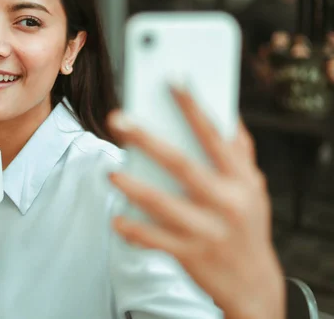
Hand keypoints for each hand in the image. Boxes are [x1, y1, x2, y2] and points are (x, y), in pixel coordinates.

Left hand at [107, 87, 284, 318]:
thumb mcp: (253, 187)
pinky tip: (117, 219)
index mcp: (241, 179)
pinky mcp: (190, 255)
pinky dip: (134, 230)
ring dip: (134, 188)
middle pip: (181, 164)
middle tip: (118, 118)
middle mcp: (226, 202)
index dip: (192, 107)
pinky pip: (155, 240)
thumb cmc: (247, 224)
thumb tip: (224, 111)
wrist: (254, 285)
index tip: (172, 80)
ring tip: (112, 174)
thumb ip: (239, 151)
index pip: (214, 136)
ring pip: (163, 204)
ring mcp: (207, 230)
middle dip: (148, 139)